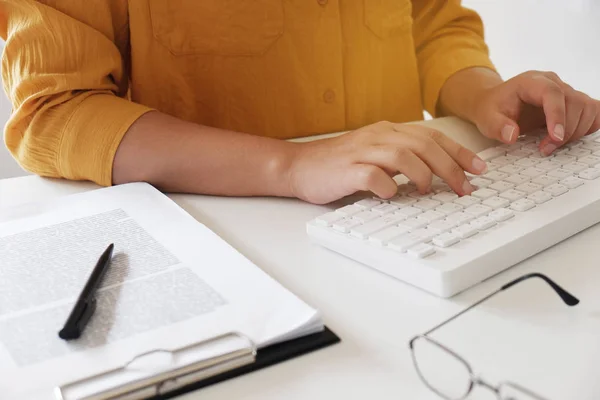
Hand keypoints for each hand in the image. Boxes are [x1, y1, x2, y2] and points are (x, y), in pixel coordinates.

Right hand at [286, 121, 487, 203]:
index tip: (479, 169)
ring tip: (430, 190)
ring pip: (402, 154)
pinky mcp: (346, 169)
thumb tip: (439, 176)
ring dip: (423, 174)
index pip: (431, 137)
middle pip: (423, 145)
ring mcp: (361, 151)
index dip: (459, 152)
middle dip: (450, 167)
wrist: (298, 167)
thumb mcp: (375, 155)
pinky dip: (387, 186)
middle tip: (465, 188)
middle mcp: (377, 136)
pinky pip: (372, 175)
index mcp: (387, 131)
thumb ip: (402, 160)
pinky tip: (392, 195)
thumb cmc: (339, 165)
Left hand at [472, 70, 599, 154]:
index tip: (555, 137)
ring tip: (552, 145)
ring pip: (586, 108)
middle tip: (546, 149)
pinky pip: (592, 111)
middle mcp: (552, 83)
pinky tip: (570, 138)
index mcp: (532, 81)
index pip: (553, 93)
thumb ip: (497, 126)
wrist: (494, 103)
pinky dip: (587, 126)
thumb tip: (512, 135)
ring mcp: (564, 91)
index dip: (557, 115)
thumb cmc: (492, 109)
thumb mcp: (486, 118)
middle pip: (574, 102)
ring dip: (576, 131)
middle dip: (565, 130)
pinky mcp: (571, 102)